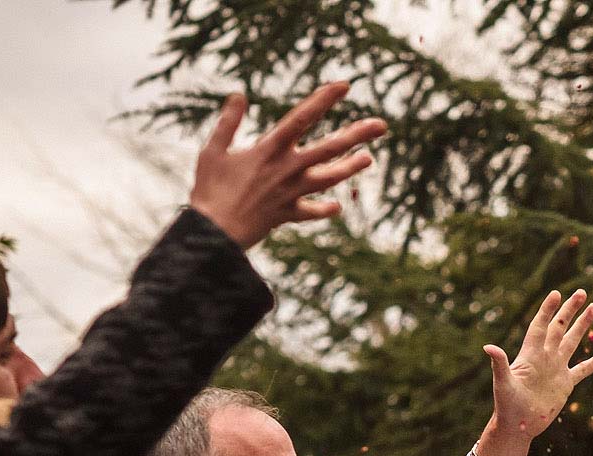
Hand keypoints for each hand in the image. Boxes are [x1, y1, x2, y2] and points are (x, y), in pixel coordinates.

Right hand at [188, 81, 385, 248]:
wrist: (213, 233)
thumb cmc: (210, 189)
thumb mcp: (213, 150)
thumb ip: (229, 123)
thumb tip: (239, 95)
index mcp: (270, 149)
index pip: (303, 118)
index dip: (324, 100)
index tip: (344, 85)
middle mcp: (287, 169)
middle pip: (329, 148)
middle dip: (356, 135)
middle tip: (382, 125)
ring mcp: (291, 193)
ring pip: (329, 178)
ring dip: (349, 168)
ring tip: (369, 159)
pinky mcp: (288, 214)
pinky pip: (312, 212)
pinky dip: (324, 209)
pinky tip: (337, 206)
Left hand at [473, 290, 592, 455]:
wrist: (518, 425)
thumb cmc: (506, 405)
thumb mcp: (503, 383)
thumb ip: (500, 364)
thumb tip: (488, 347)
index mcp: (531, 354)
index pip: (541, 326)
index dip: (548, 310)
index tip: (556, 293)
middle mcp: (545, 357)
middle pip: (559, 327)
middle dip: (570, 310)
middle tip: (582, 292)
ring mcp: (556, 369)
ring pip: (572, 342)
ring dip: (583, 326)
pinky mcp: (566, 384)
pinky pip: (583, 369)